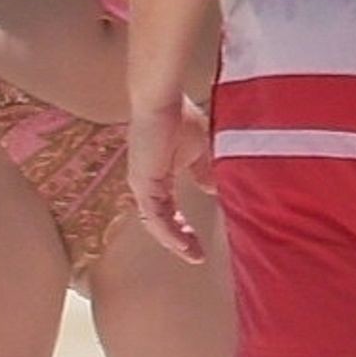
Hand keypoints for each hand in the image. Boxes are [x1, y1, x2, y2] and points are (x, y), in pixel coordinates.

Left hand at [128, 99, 211, 263]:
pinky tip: (182, 243)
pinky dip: (168, 231)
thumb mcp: (199, 151)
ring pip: (156, 222)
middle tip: (197, 256)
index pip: (169, 211)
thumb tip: (214, 189)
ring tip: (192, 254)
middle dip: (180, 241)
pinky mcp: (142, 182)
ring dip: (174, 240)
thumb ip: (203, 172)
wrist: (162, 101)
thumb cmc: (179, 117)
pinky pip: (154, 214)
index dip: (183, 229)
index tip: (200, 244)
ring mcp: (141, 184)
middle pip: (161, 222)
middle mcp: (146, 185)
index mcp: (157, 178)